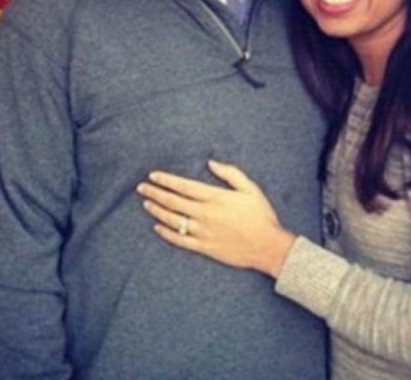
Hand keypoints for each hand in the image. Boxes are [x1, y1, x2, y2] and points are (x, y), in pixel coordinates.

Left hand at [136, 160, 295, 277]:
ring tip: (146, 204)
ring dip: (157, 211)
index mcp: (216, 198)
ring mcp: (203, 232)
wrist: (268, 246)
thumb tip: (211, 163)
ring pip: (173, 220)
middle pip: (174, 202)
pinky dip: (166, 233)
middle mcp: (206, 215)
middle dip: (155, 193)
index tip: (153, 176)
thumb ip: (230, 173)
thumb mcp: (250, 188)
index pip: (184, 186)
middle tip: (142, 188)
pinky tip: (157, 227)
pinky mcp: (204, 248)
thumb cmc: (261, 215)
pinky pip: (180, 241)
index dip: (166, 180)